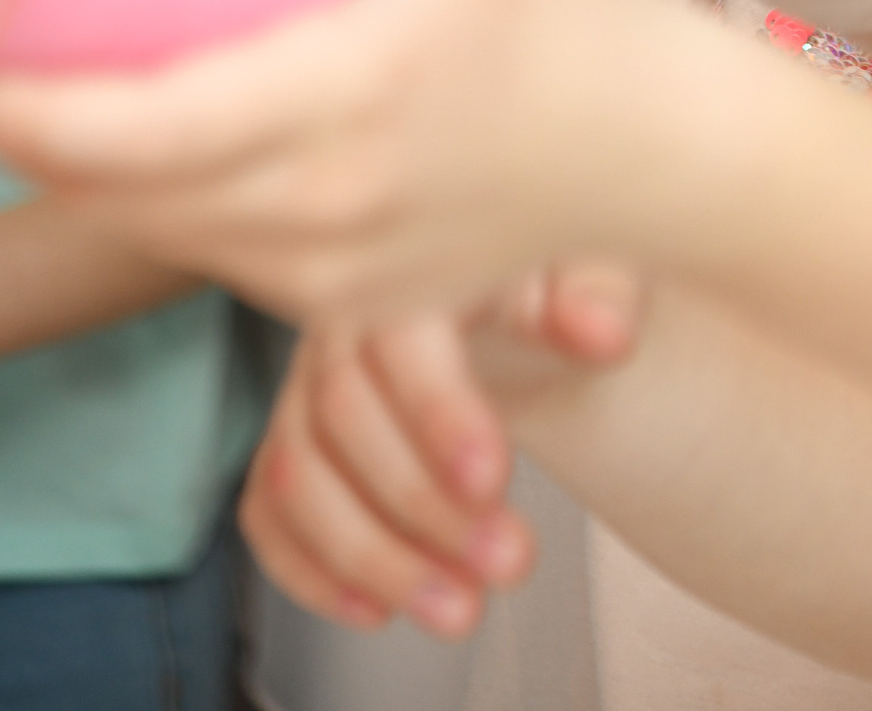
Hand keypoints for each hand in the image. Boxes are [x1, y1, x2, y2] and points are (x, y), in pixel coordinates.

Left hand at [0, 0, 710, 319]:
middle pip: (111, 188)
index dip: (14, 102)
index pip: (123, 128)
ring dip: (84, 165)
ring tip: (32, 81)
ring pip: (153, 228)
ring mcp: (326, 277)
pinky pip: (213, 255)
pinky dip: (161, 196)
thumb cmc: (570, 8)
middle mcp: (317, 211)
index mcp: (339, 102)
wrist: (666, 149)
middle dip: (20, 126)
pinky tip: (150, 131)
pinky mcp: (342, 309)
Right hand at [245, 277, 640, 636]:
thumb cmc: (535, 271)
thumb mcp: (581, 263)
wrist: (494, 282)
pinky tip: (377, 608)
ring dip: (373, 556)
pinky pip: (267, 509)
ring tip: (461, 608)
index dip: (438, 413)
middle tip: (508, 563)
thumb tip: (603, 332)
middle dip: (422, 506)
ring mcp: (302, 386)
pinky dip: (307, 568)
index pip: (401, 336)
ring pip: (299, 475)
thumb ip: (595, 292)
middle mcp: (339, 324)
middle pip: (344, 415)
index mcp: (408, 267)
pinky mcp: (289, 441)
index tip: (491, 481)